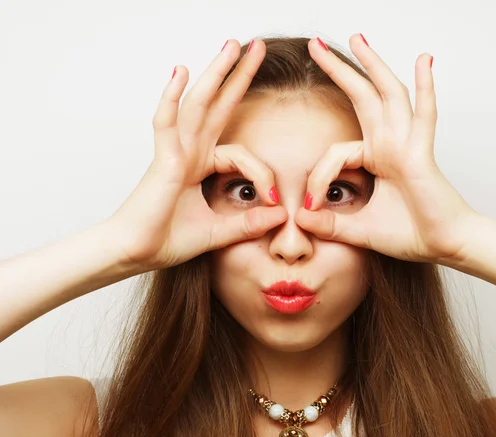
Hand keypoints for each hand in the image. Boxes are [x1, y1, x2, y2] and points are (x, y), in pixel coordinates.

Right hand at [107, 39, 286, 271]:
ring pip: (198, 105)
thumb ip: (248, 224)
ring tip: (233, 46)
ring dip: (215, 74)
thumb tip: (282, 214)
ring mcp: (175, 153)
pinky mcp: (163, 161)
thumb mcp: (218, 233)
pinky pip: (166, 123)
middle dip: (238, 78)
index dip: (263, 173)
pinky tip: (181, 71)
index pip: (241, 153)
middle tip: (256, 48)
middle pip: (217, 107)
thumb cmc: (166, 241)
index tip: (276, 199)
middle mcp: (189, 153)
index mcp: (201, 167)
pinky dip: (172, 98)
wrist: (136, 254)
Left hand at [295, 35, 478, 263]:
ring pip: (388, 95)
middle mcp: (391, 145)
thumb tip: (298, 217)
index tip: (309, 205)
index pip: (336, 152)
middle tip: (317, 45)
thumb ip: (330, 224)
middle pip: (362, 99)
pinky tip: (423, 61)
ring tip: (356, 38)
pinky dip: (425, 88)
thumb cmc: (410, 235)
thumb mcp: (359, 230)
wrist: (443, 246)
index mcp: (376, 160)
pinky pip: (424, 116)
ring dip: (372, 66)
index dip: (317, 176)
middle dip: (340, 71)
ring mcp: (407, 145)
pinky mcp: (422, 153)